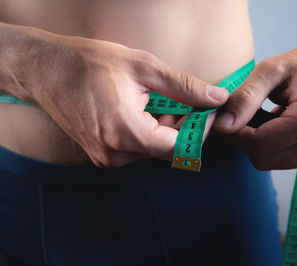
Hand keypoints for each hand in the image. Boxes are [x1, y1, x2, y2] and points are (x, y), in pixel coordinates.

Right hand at [22, 33, 227, 166]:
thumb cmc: (90, 63)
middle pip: (166, 149)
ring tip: (157, 99)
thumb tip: (217, 98)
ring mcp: (106, 158)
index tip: (208, 111)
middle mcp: (115, 154)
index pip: (178, 146)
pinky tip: (143, 109)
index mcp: (125, 132)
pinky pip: (137, 149)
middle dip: (182, 126)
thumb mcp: (144, 68)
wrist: (46, 69)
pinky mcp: (102, 155)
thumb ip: (184, 87)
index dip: (198, 130)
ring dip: (164, 127)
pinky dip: (148, 131)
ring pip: (153, 149)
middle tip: (185, 99)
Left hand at [214, 41, 296, 169]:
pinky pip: (283, 159)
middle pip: (263, 158)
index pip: (259, 143)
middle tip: (239, 115)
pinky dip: (271, 144)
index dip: (234, 133)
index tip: (221, 119)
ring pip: (271, 162)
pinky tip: (274, 122)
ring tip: (261, 114)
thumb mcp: (272, 70)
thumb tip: (222, 125)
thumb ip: (245, 98)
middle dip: (244, 139)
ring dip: (257, 143)